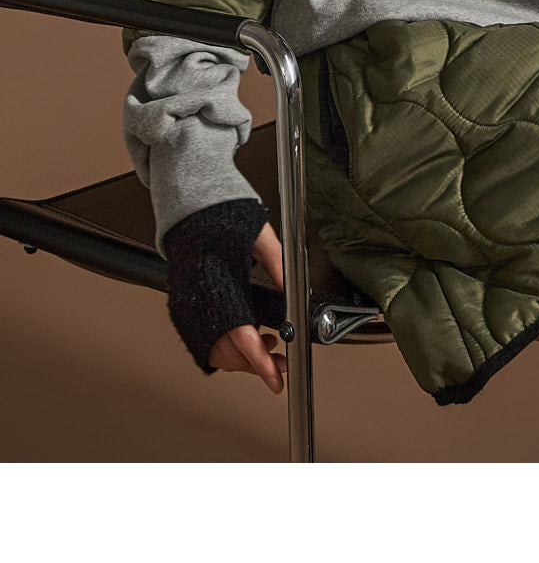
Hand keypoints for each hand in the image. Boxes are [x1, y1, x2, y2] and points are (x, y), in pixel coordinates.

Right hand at [208, 220, 286, 392]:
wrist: (191, 213)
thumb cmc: (222, 221)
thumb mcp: (260, 236)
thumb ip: (280, 263)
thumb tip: (299, 288)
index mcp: (222, 288)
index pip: (243, 338)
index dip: (261, 362)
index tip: (276, 379)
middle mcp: (204, 304)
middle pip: (232, 354)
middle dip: (259, 364)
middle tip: (282, 363)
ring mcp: (192, 310)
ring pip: (219, 354)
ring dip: (245, 358)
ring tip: (269, 346)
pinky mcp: (187, 310)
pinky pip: (207, 343)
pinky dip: (229, 349)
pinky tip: (249, 336)